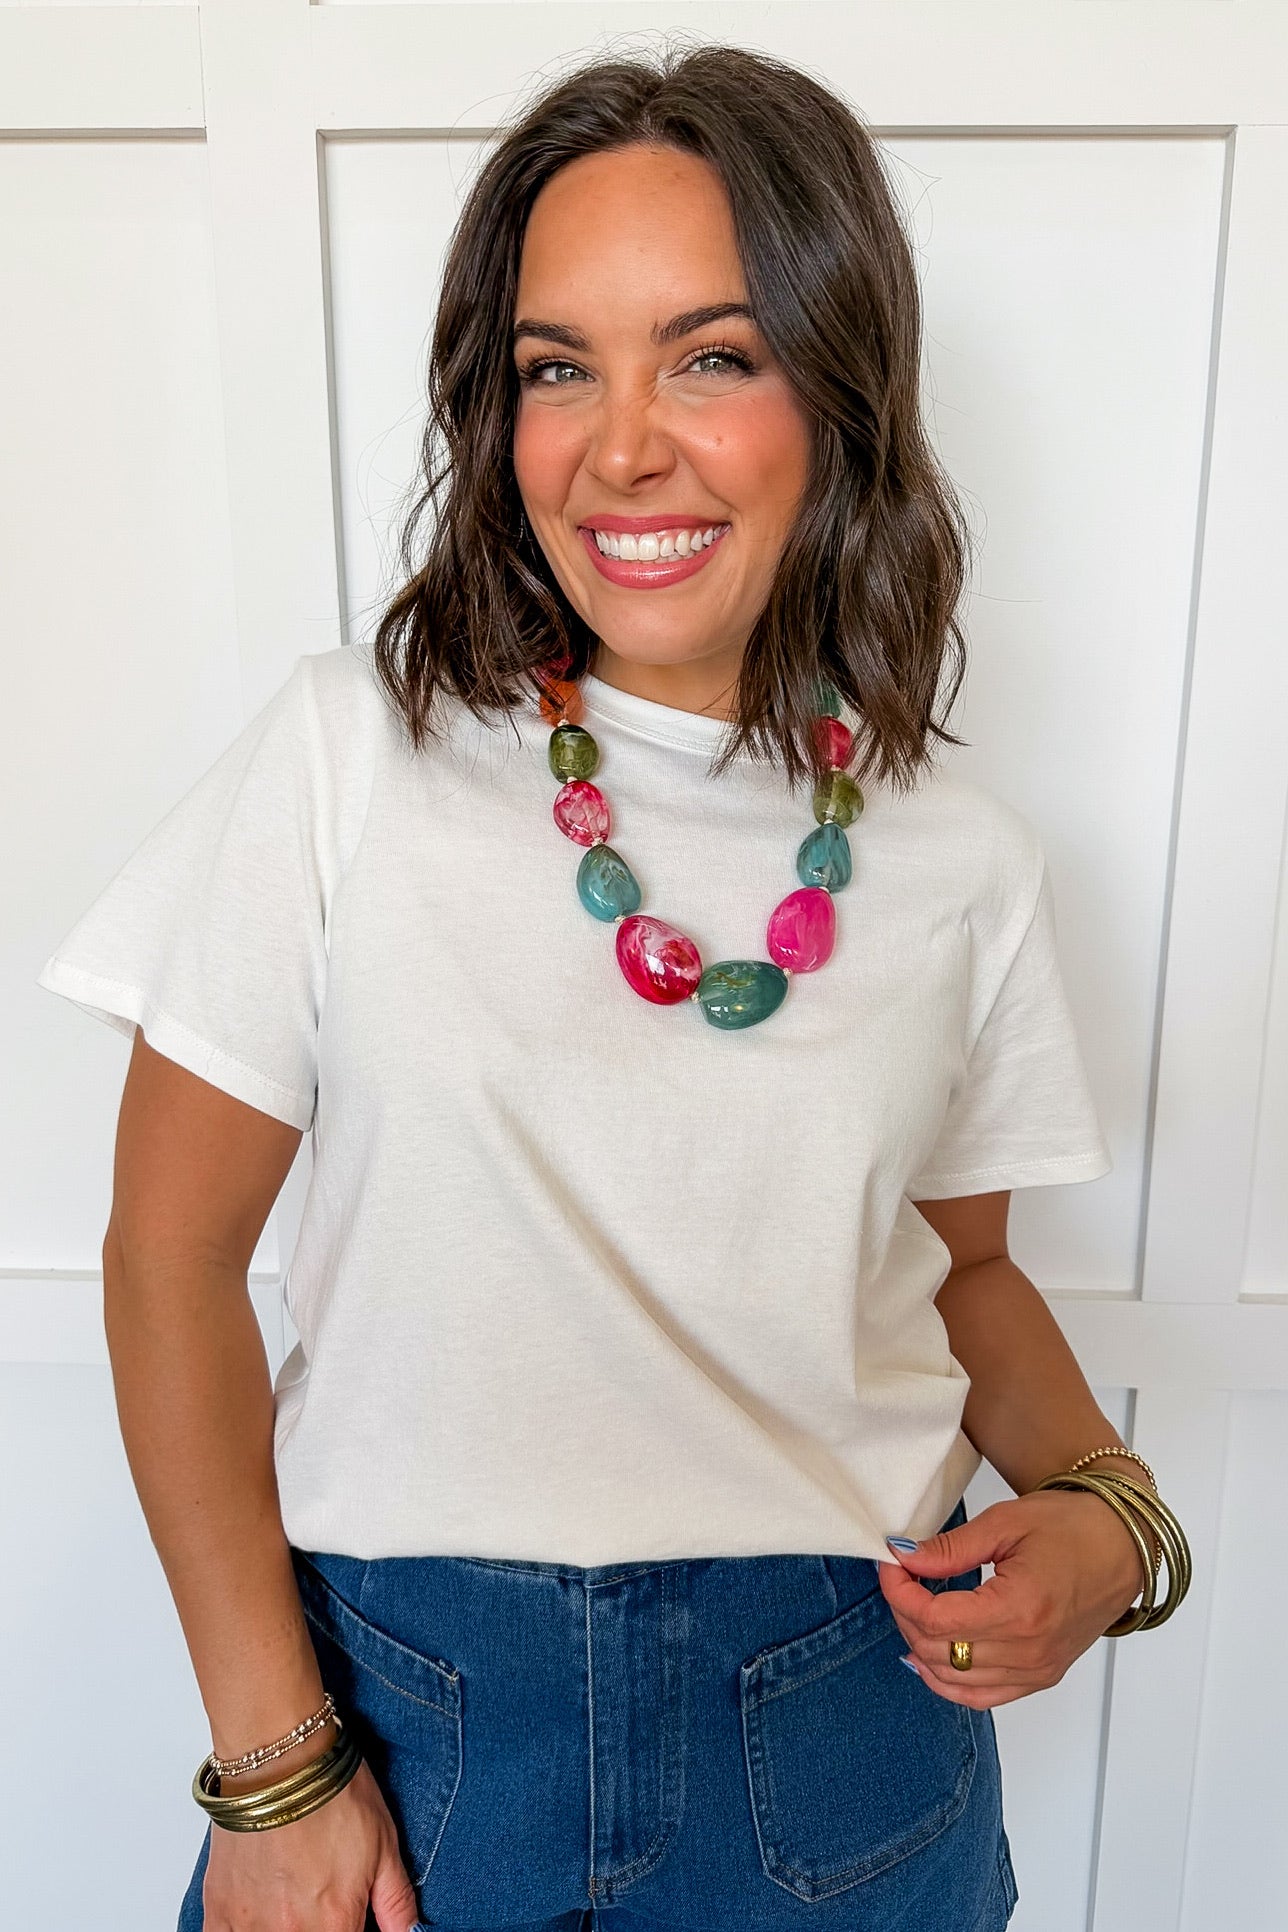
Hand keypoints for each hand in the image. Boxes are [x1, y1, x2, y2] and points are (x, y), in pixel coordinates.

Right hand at [202, 1758, 419, 1931]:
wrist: (280, 1759)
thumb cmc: (332, 1793)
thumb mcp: (385, 1846)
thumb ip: (396, 1905)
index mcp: (335, 1924)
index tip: (349, 1919)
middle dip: (321, 1928)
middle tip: (320, 1902)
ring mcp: (248, 1925)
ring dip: (284, 1928)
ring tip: (291, 1898)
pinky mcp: (218, 1910)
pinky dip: (246, 1930)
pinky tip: (261, 1911)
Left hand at [878, 1489, 1146, 1707]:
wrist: (1122, 1546)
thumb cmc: (1072, 1527)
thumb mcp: (1005, 1523)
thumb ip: (951, 1549)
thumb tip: (903, 1558)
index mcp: (1021, 1610)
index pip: (936, 1620)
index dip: (900, 1594)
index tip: (891, 1565)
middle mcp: (1030, 1651)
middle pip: (938, 1652)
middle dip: (905, 1615)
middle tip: (900, 1579)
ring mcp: (1038, 1670)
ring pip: (954, 1681)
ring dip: (921, 1647)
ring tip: (912, 1609)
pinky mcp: (1042, 1676)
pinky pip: (983, 1697)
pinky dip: (949, 1680)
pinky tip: (931, 1654)